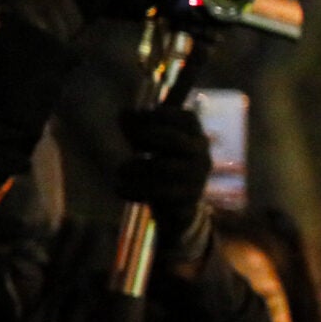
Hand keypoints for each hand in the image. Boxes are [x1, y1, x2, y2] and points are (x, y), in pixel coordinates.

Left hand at [114, 106, 210, 234]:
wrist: (178, 209)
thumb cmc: (163, 168)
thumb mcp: (151, 146)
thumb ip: (137, 128)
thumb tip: (124, 112)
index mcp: (197, 138)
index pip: (187, 118)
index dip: (162, 114)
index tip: (137, 114)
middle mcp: (201, 156)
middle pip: (175, 140)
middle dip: (149, 136)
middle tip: (133, 141)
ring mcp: (196, 179)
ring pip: (162, 167)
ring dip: (135, 166)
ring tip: (120, 169)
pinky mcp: (186, 201)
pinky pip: (157, 193)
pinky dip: (133, 189)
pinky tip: (119, 188)